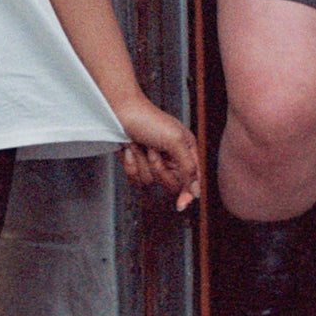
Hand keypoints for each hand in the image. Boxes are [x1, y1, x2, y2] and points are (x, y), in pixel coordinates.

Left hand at [114, 92, 200, 210]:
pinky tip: (129, 149)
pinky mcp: (136, 162)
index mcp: (185, 149)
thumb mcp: (175, 141)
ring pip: (150, 181)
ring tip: (140, 145)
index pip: (192, 179)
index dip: (188, 193)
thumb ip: (189, 167)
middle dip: (158, 169)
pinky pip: (135, 177)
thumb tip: (196, 190)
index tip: (181, 205)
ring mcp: (152, 161)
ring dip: (141, 162)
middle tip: (153, 151)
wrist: (119, 110)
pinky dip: (130, 163)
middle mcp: (170, 157)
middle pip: (170, 184)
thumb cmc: (148, 118)